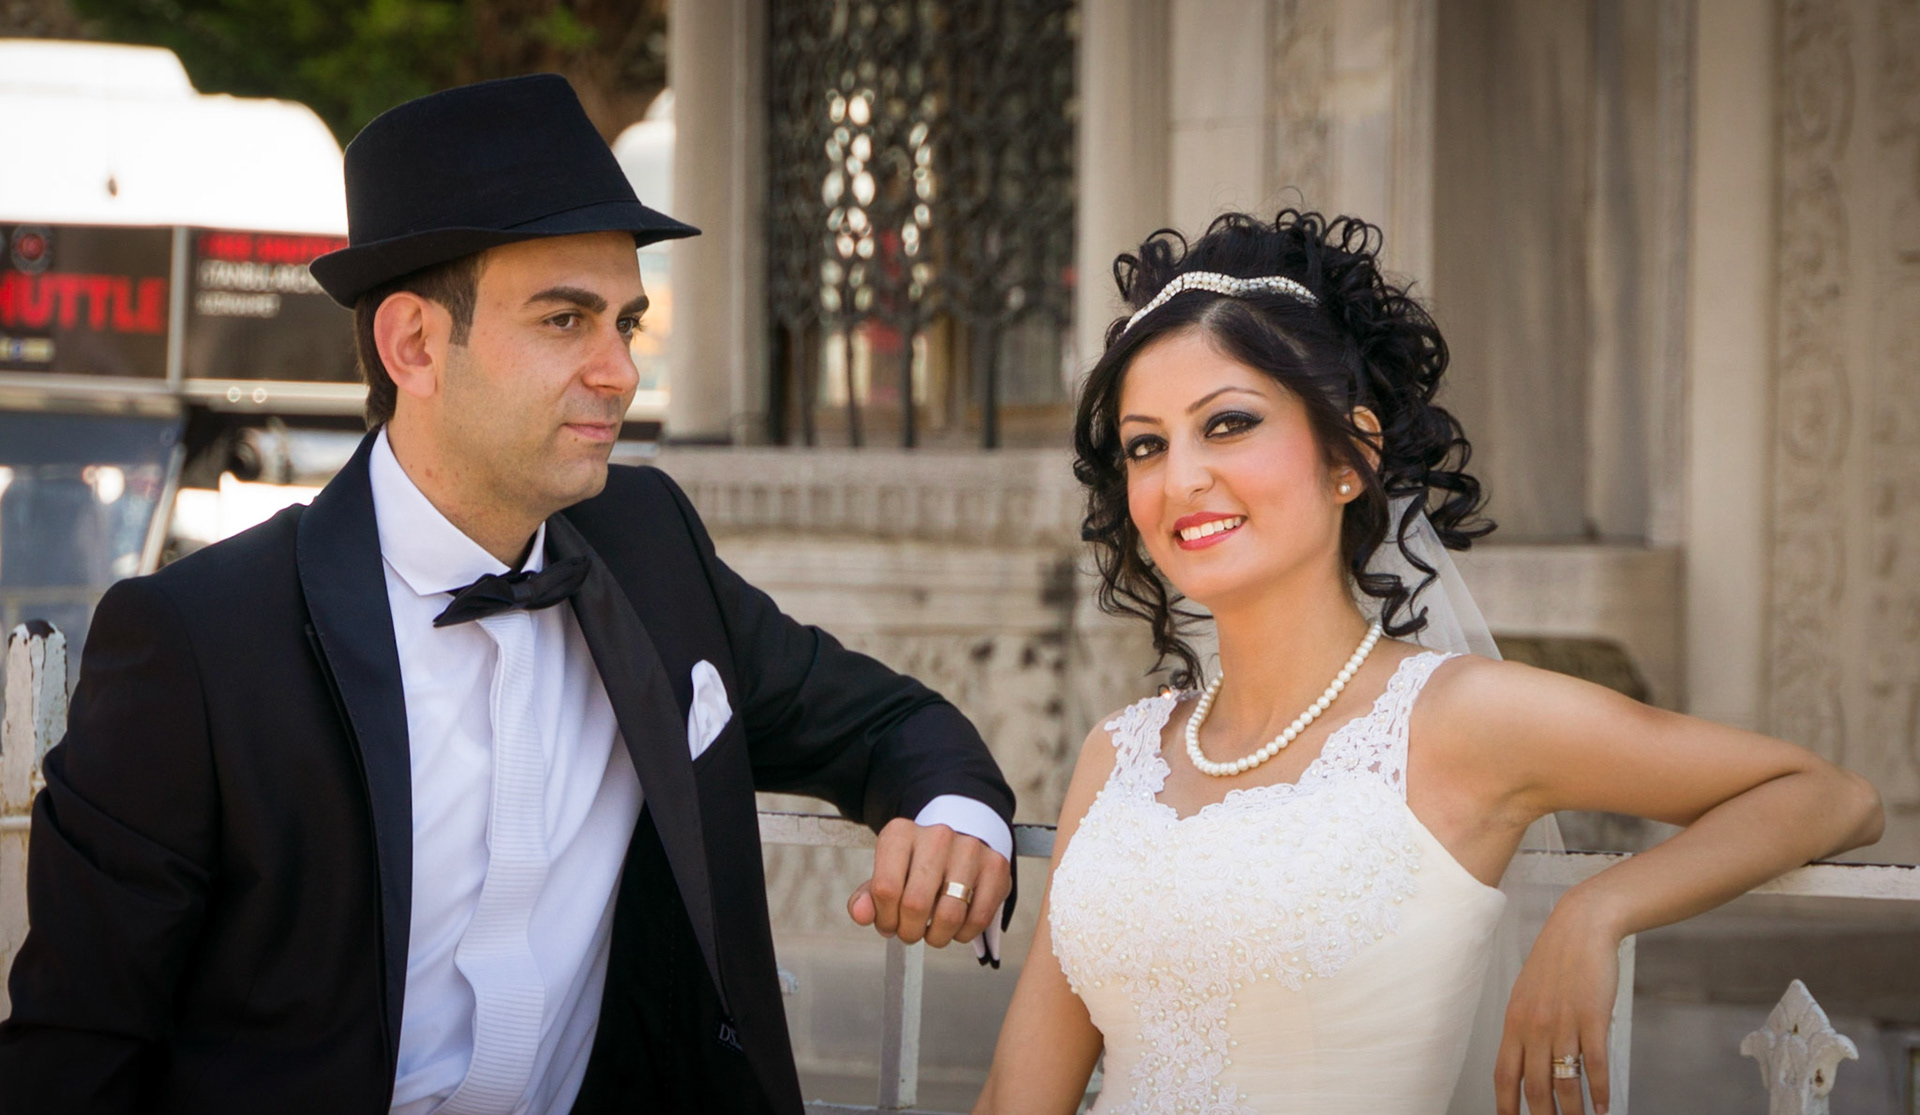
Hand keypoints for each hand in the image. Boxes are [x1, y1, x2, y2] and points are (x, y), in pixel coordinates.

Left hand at [847, 817, 1011, 948]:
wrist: (959, 842)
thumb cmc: (917, 865)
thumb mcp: (886, 874)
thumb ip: (867, 898)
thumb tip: (862, 915)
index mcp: (900, 833)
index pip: (885, 889)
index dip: (885, 918)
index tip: (889, 923)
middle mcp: (937, 835)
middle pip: (915, 904)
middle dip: (909, 931)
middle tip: (910, 932)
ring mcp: (970, 849)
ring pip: (949, 915)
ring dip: (937, 937)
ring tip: (932, 933)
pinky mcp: (996, 865)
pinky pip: (978, 918)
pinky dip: (963, 934)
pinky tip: (956, 927)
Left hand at [1495, 896, 1622, 1114]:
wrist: (1581, 928)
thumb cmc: (1556, 963)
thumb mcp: (1527, 995)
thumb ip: (1524, 1028)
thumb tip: (1524, 1063)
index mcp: (1515, 1022)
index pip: (1504, 1075)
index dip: (1506, 1105)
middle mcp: (1534, 1027)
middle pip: (1535, 1088)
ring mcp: (1563, 1023)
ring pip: (1566, 1083)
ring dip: (1574, 1112)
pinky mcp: (1592, 1018)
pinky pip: (1595, 1065)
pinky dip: (1600, 1091)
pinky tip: (1605, 1106)